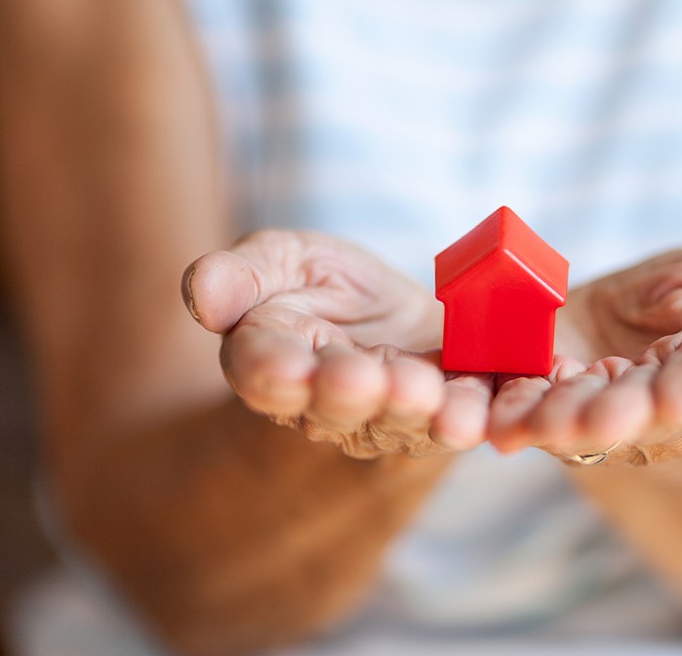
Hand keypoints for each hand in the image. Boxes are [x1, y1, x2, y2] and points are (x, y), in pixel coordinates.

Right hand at [182, 230, 491, 457]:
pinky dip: (475, 419)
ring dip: (416, 411)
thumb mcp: (280, 260)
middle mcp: (330, 403)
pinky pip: (463, 420)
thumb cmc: (324, 286)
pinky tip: (482, 420)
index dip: (272, 371)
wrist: (394, 319)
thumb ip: (240, 275)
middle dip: (350, 393)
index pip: (263, 371)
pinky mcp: (449, 413)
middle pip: (336, 404)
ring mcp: (392, 415)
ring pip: (401, 421)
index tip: (283, 367)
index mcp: (275, 362)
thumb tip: (199, 291)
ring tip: (430, 399)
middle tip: (363, 379)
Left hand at [487, 250, 681, 464]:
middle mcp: (661, 404)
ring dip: (551, 424)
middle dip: (610, 417)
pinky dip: (509, 411)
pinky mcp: (552, 402)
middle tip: (589, 423)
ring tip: (525, 426)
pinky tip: (490, 417)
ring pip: (577, 420)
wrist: (638, 312)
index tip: (673, 398)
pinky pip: (530, 407)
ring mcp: (604, 409)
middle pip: (634, 412)